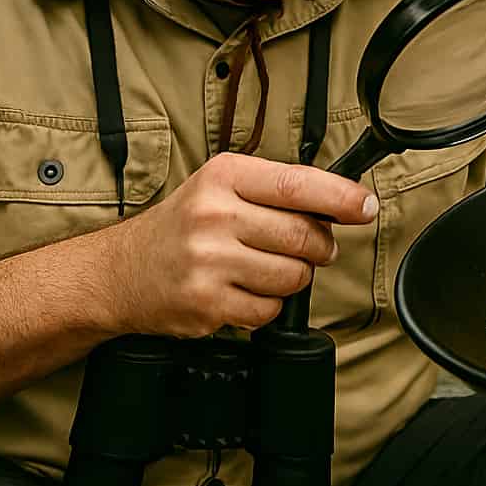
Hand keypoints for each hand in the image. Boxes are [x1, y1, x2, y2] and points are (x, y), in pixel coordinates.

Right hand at [100, 151, 378, 336]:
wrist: (120, 271)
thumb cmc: (181, 226)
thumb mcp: (220, 187)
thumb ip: (275, 191)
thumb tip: (341, 206)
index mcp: (224, 176)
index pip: (298, 184)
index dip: (341, 197)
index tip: (365, 207)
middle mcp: (215, 214)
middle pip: (303, 236)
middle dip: (318, 247)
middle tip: (308, 248)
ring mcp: (209, 261)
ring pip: (293, 276)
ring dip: (293, 278)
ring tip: (264, 268)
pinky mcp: (206, 302)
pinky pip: (268, 309)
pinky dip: (266, 305)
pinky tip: (242, 291)